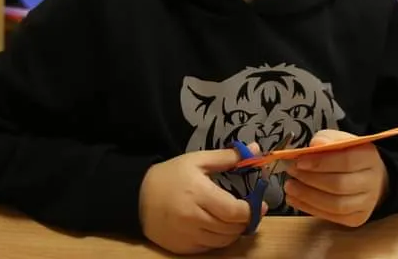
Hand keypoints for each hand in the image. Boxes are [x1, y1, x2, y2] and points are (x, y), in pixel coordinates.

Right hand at [139, 145, 259, 254]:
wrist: (137, 197)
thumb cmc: (170, 176)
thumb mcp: (197, 160)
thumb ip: (227, 157)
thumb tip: (254, 149)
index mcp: (199, 194)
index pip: (234, 211)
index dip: (251, 210)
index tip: (260, 204)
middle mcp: (194, 218)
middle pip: (231, 228)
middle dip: (245, 221)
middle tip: (248, 211)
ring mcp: (187, 236)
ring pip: (223, 241)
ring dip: (233, 232)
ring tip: (234, 219)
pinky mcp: (182, 248)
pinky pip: (209, 248)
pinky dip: (218, 240)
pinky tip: (217, 228)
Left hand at [284, 130, 387, 226]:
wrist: (369, 178)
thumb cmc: (350, 156)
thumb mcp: (341, 140)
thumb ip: (327, 139)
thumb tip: (315, 144)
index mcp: (369, 158)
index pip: (346, 161)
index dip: (321, 162)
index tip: (299, 161)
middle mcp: (371, 182)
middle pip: (340, 185)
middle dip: (310, 179)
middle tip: (291, 172)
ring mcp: (366, 203)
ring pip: (335, 205)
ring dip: (307, 196)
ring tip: (290, 186)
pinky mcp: (357, 219)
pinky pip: (332, 217)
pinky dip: (309, 208)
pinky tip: (295, 199)